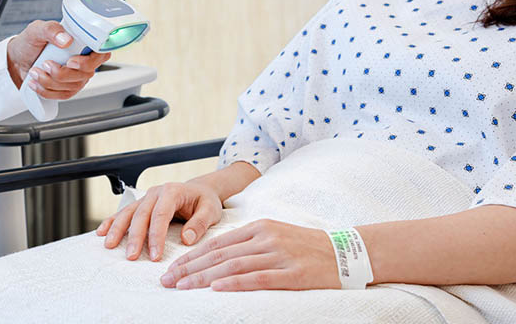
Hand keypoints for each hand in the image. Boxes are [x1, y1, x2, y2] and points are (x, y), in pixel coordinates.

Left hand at [6, 20, 110, 99]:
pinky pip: (64, 95)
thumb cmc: (31, 42)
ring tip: (35, 71)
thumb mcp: (37, 30)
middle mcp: (84, 60)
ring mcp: (78, 76)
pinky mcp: (68, 88)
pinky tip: (36, 82)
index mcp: (83, 42)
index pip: (101, 52)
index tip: (71, 61)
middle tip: (46, 64)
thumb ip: (51, 29)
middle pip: (87, 73)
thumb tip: (66, 39)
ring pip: (73, 86)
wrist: (19, 59)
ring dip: (50, 81)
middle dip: (63, 73)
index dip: (90, 60)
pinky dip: (46, 90)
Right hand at [96, 180, 223, 261]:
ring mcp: (146, 198)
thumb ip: (199, 224)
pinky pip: (124, 212)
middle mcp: (156, 193)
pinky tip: (102, 232)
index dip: (156, 236)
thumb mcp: (210, 210)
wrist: (200, 190)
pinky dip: (112, 221)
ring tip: (109, 245)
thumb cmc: (205, 201)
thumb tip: (186, 239)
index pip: (161, 215)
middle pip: (141, 215)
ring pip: (128, 213)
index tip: (155, 255)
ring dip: (117, 229)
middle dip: (135, 237)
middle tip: (131, 256)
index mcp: (173, 191)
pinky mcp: (141, 204)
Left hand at [158, 218, 340, 290]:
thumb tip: (218, 258)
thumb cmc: (309, 246)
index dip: (191, 256)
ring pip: (232, 266)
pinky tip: (216, 288)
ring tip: (182, 287)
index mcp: (259, 227)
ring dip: (203, 278)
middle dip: (189, 268)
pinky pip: (257, 278)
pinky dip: (234, 283)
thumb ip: (249, 243)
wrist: (348, 252)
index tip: (172, 268)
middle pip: (219, 254)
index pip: (217, 243)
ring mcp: (279, 255)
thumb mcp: (276, 235)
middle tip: (167, 281)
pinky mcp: (292, 273)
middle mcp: (265, 238)